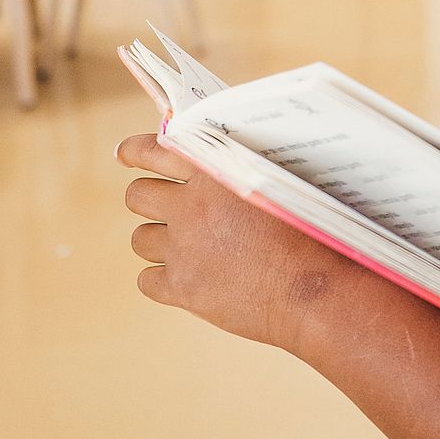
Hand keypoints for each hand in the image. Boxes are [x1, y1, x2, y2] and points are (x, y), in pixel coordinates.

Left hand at [118, 133, 353, 351]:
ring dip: (158, 239)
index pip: (154, 149)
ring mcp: (183, 250)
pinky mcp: (182, 288)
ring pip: (140, 239)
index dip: (134, 150)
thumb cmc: (309, 231)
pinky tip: (190, 277)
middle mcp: (190, 207)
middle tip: (165, 206)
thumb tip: (211, 159)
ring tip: (188, 245)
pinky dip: (163, 279)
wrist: (314, 289)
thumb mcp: (277, 181)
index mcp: (214, 173)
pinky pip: (147, 280)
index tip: (125, 154)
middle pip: (137, 195)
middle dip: (148, 198)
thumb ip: (239, 167)